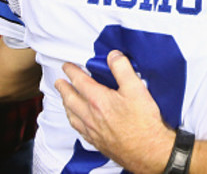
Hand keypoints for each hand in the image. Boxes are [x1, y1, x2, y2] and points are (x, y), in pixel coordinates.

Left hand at [55, 50, 173, 173]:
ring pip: (72, 116)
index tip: (67, 66)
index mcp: (98, 100)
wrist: (148, 151)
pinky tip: (78, 121)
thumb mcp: (136, 88)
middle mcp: (91, 116)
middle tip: (59, 82)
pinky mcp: (97, 142)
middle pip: (70, 99)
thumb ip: (123, 68)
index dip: (72, 72)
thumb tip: (113, 55)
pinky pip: (78, 129)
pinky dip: (73, 120)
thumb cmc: (144, 121)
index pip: (80, 82)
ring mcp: (92, 131)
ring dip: (66, 105)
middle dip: (63, 88)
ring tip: (65, 99)